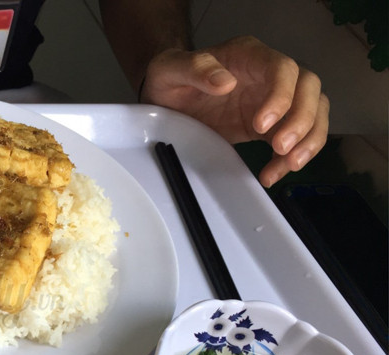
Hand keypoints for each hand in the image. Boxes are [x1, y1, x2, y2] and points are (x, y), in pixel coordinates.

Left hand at [141, 35, 328, 186]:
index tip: (261, 125)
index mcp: (249, 56)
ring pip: (313, 112)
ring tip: (288, 165)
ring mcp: (273, 101)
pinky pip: (295, 138)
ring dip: (308, 140)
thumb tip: (225, 82)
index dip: (281, 95)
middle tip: (281, 148)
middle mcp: (268, 75)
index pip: (282, 69)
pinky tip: (273, 174)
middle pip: (309, 89)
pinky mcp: (269, 126)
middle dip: (303, 120)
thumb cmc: (168, 80)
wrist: (165, 102)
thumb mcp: (169, 69)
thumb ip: (194, 70)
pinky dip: (290, 158)